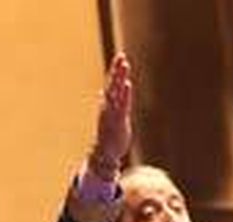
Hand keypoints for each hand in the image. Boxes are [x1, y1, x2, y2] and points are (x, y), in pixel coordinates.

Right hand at [89, 53, 133, 178]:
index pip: (111, 84)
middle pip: (112, 84)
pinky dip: (125, 94)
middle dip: (117, 70)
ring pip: (116, 91)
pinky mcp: (118, 120)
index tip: (120, 58)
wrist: (105, 154)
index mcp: (107, 105)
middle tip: (121, 56)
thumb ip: (109, 103)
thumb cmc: (109, 136)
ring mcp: (112, 112)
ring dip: (120, 77)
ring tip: (124, 65)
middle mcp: (108, 106)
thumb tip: (104, 92)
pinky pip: (121, 104)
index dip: (115, 71)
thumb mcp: (109, 116)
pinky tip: (128, 84)